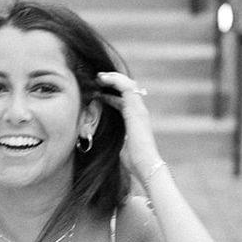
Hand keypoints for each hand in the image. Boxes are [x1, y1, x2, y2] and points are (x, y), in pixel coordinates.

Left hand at [96, 70, 161, 185]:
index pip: (123, 101)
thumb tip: (101, 138)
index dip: (110, 95)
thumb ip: (114, 137)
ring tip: (99, 77)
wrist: (145, 164)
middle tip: (97, 79)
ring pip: (128, 84)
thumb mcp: (120, 145)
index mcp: (135, 119)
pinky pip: (127, 87)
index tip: (97, 92)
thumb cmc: (133, 161)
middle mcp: (139, 111)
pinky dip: (115, 80)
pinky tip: (103, 79)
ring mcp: (139, 108)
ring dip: (112, 78)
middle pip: (127, 89)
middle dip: (112, 82)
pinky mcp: (136, 109)